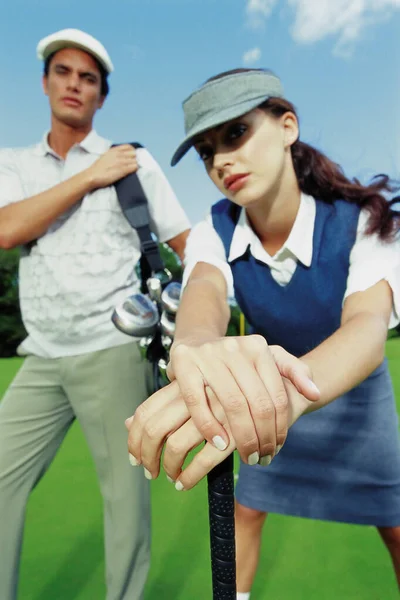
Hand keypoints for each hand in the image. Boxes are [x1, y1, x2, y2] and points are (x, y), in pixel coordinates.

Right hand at [87, 145, 137, 188]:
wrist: (92, 176)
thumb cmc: (98, 168)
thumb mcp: (106, 156)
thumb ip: (114, 154)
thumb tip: (123, 156)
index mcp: (114, 150)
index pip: (129, 147)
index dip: (132, 152)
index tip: (132, 157)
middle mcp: (118, 154)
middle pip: (134, 153)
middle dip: (135, 159)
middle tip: (132, 164)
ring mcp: (121, 162)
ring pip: (135, 161)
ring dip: (135, 165)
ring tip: (131, 169)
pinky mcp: (122, 170)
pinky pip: (134, 167)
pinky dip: (135, 169)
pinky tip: (131, 172)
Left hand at [126, 377, 311, 490]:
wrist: (287, 384)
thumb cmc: (237, 389)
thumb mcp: (202, 389)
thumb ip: (164, 405)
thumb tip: (127, 423)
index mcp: (186, 382)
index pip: (146, 410)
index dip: (134, 438)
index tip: (134, 458)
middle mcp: (195, 393)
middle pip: (154, 427)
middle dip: (147, 455)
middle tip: (149, 472)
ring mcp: (213, 410)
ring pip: (176, 444)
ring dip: (169, 467)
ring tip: (172, 478)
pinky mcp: (233, 430)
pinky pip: (205, 458)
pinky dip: (192, 474)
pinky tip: (187, 482)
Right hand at [166, 335, 319, 465]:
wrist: (196, 342)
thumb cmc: (237, 360)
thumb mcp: (269, 359)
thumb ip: (295, 373)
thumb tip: (315, 394)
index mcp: (259, 348)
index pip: (276, 396)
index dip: (280, 428)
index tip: (277, 449)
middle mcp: (235, 348)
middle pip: (258, 403)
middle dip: (263, 438)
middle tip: (262, 459)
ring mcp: (209, 354)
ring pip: (232, 404)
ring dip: (242, 437)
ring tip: (247, 457)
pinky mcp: (185, 363)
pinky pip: (198, 401)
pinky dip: (209, 426)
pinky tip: (219, 444)